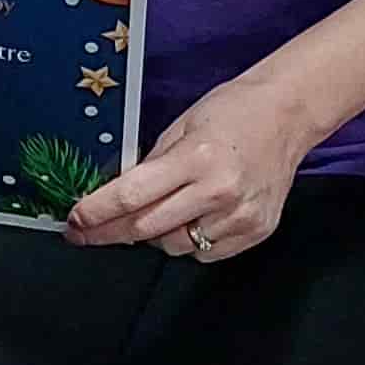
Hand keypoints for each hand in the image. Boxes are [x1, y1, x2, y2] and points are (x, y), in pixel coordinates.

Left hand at [68, 74, 317, 261]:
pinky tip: (191, 218)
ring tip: (155, 212)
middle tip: (88, 232)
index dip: (98, 212)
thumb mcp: (181, 126)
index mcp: (197, 157)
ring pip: (174, 246)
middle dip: (110, 232)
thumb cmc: (234, 111)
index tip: (76, 222)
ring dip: (153, 236)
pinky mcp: (255, 231)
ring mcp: (240, 215)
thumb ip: (151, 164)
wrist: (287, 114)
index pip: (133, 195)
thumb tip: (116, 197)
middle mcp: (219, 191)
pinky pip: (205, 253)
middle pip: (147, 229)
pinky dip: (189, 241)